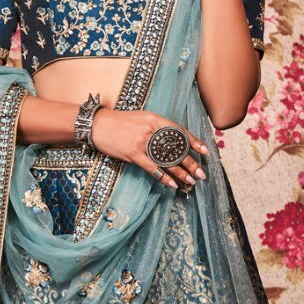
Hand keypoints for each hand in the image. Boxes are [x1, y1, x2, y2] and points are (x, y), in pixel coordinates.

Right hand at [89, 107, 208, 190]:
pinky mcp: (133, 154)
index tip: (205, 152)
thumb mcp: (142, 118)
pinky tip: (172, 184)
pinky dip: (163, 177)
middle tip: (202, 173)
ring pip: (167, 161)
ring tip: (191, 181)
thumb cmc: (120, 122)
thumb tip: (172, 140)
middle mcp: (151, 130)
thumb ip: (156, 127)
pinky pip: (152, 168)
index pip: (180, 132)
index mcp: (155, 119)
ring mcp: (142, 143)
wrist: (98, 125)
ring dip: (181, 172)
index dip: (194, 143)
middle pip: (176, 149)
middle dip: (191, 163)